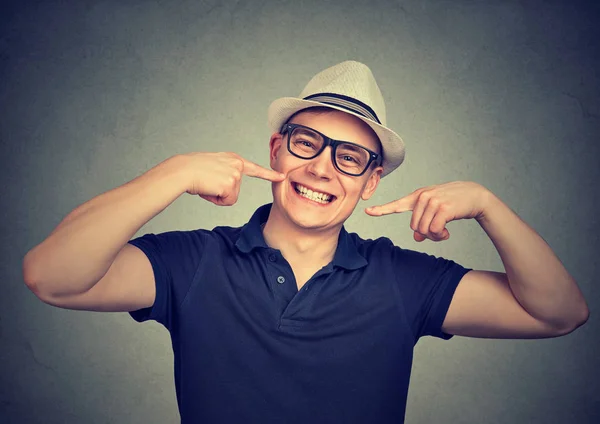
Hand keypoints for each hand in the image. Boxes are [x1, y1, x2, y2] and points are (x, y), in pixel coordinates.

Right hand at [181, 152, 285, 205]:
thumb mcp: (213, 166)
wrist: (182, 171)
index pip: (254, 168)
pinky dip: (215, 199)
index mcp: (233, 159)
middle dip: (222, 192)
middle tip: (208, 182)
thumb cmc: (191, 170)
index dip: (269, 174)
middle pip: (235, 190)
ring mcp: (235, 174)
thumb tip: (226, 186)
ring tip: (206, 184)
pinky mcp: (231, 184)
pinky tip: (207, 188)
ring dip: (217, 195)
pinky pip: (226, 201)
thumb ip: (224, 173)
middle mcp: (237, 164)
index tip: (282, 176)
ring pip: (230, 197)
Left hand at [365, 181, 489, 241]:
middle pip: (414, 227)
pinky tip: (447, 232)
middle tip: (438, 231)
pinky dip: (440, 236)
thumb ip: (423, 221)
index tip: (367, 211)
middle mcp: (423, 197)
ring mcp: (432, 201)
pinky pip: (434, 230)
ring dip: (434, 236)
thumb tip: (417, 238)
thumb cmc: (454, 204)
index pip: (397, 204)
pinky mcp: (443, 208)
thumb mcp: (436, 211)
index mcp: (418, 196)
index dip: (382, 210)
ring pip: (423, 230)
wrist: (475, 196)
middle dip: (425, 234)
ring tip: (443, 231)